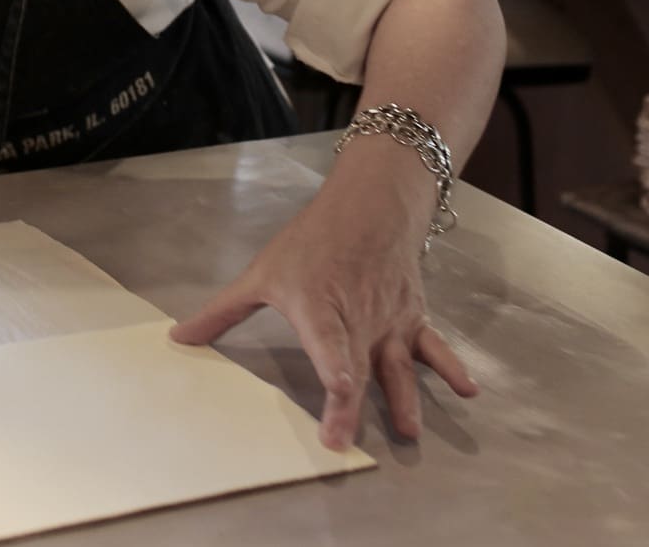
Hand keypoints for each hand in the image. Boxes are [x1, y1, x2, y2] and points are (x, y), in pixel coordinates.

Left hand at [170, 177, 477, 448]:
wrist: (368, 204)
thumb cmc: (311, 242)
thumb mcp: (261, 275)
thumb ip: (223, 313)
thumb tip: (180, 338)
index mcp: (320, 310)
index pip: (330, 351)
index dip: (333, 384)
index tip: (335, 411)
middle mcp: (359, 320)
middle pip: (361, 369)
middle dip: (355, 408)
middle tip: (350, 445)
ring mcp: (389, 320)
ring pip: (399, 366)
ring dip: (404, 399)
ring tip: (408, 432)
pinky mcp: (411, 317)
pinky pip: (432, 346)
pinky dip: (451, 367)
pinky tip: (468, 391)